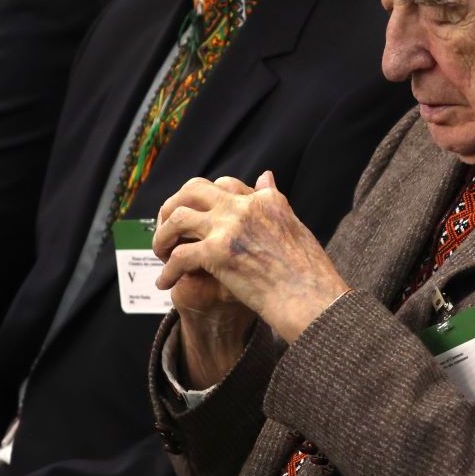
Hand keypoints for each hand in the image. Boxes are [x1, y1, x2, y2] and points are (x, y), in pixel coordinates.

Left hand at [153, 171, 348, 344]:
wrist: (313, 299)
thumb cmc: (309, 272)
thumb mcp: (294, 225)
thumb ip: (274, 200)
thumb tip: (265, 176)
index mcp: (264, 200)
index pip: (224, 185)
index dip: (204, 200)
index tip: (197, 216)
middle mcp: (244, 207)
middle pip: (192, 190)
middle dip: (173, 207)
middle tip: (167, 229)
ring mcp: (229, 228)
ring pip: (178, 218)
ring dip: (163, 236)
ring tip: (161, 254)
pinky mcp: (217, 253)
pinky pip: (179, 256)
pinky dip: (168, 271)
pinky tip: (166, 283)